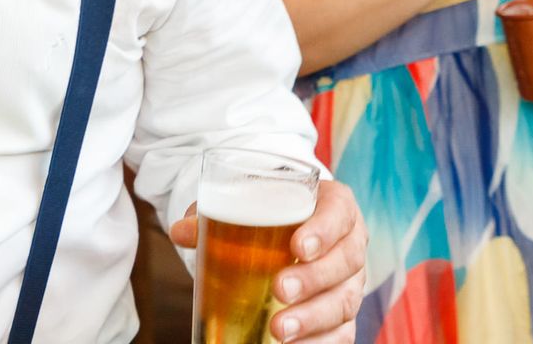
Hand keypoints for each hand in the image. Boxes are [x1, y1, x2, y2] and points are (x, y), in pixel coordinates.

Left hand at [171, 179, 365, 342]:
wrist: (287, 230)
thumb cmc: (268, 212)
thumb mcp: (245, 203)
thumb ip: (216, 211)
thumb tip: (181, 232)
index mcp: (334, 205)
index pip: (339, 212)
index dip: (324, 230)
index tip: (297, 247)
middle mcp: (350, 243)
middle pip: (345, 261)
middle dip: (313, 278)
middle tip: (280, 289)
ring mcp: (351, 281)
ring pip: (345, 301)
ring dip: (313, 318)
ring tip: (278, 330)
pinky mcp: (344, 312)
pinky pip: (343, 332)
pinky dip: (321, 343)